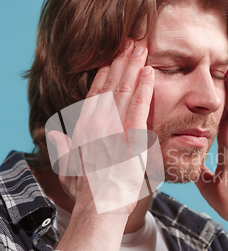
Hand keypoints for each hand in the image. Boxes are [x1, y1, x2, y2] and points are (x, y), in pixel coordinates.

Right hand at [47, 41, 154, 214]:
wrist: (99, 207)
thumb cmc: (85, 193)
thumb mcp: (67, 168)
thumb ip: (61, 147)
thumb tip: (53, 133)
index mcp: (83, 129)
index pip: (95, 95)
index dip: (104, 76)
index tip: (111, 60)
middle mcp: (97, 123)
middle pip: (110, 86)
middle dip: (121, 62)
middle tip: (130, 43)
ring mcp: (113, 127)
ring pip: (125, 90)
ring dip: (133, 67)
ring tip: (141, 48)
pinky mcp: (129, 135)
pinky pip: (139, 105)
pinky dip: (144, 87)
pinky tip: (150, 72)